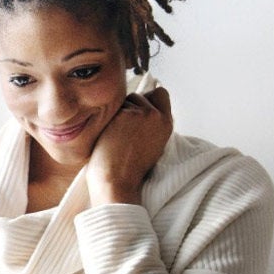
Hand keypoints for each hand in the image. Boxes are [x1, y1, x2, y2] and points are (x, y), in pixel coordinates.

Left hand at [85, 87, 173, 205]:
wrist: (116, 180)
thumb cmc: (128, 167)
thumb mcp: (151, 143)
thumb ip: (150, 123)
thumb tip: (140, 104)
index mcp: (166, 124)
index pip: (160, 93)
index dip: (147, 98)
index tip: (138, 109)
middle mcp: (157, 116)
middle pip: (138, 95)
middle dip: (129, 107)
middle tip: (122, 131)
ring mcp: (142, 112)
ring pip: (124, 99)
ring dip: (117, 112)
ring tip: (116, 135)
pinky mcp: (125, 113)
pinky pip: (112, 106)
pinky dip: (107, 118)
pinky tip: (108, 134)